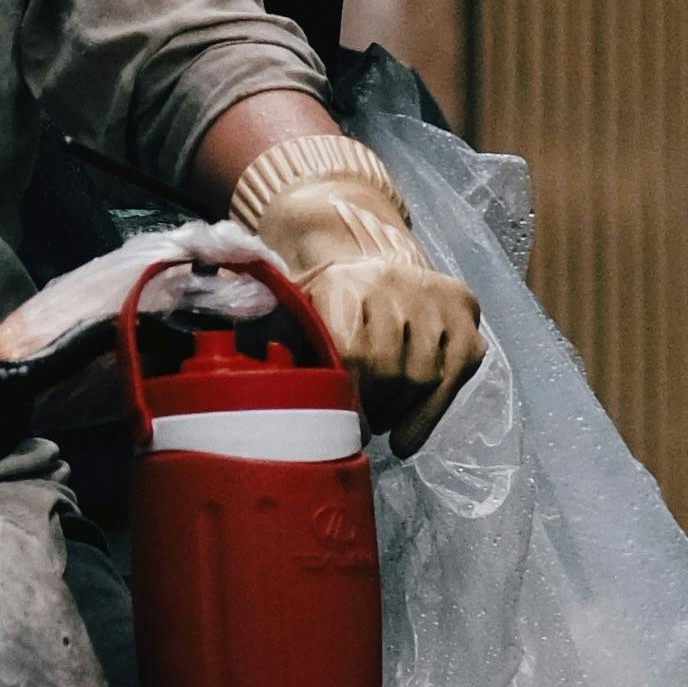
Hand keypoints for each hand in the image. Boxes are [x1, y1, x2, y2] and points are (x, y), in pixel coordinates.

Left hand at [210, 133, 485, 451]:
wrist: (373, 252)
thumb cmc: (325, 297)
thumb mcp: (291, 304)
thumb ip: (260, 325)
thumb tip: (222, 339)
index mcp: (343, 283)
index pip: (351, 354)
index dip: (346, 398)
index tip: (335, 424)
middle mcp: (395, 285)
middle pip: (389, 372)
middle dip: (370, 407)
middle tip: (355, 422)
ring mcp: (435, 302)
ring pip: (421, 380)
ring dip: (396, 412)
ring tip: (376, 416)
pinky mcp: (465, 317)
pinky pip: (451, 380)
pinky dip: (427, 415)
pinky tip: (405, 434)